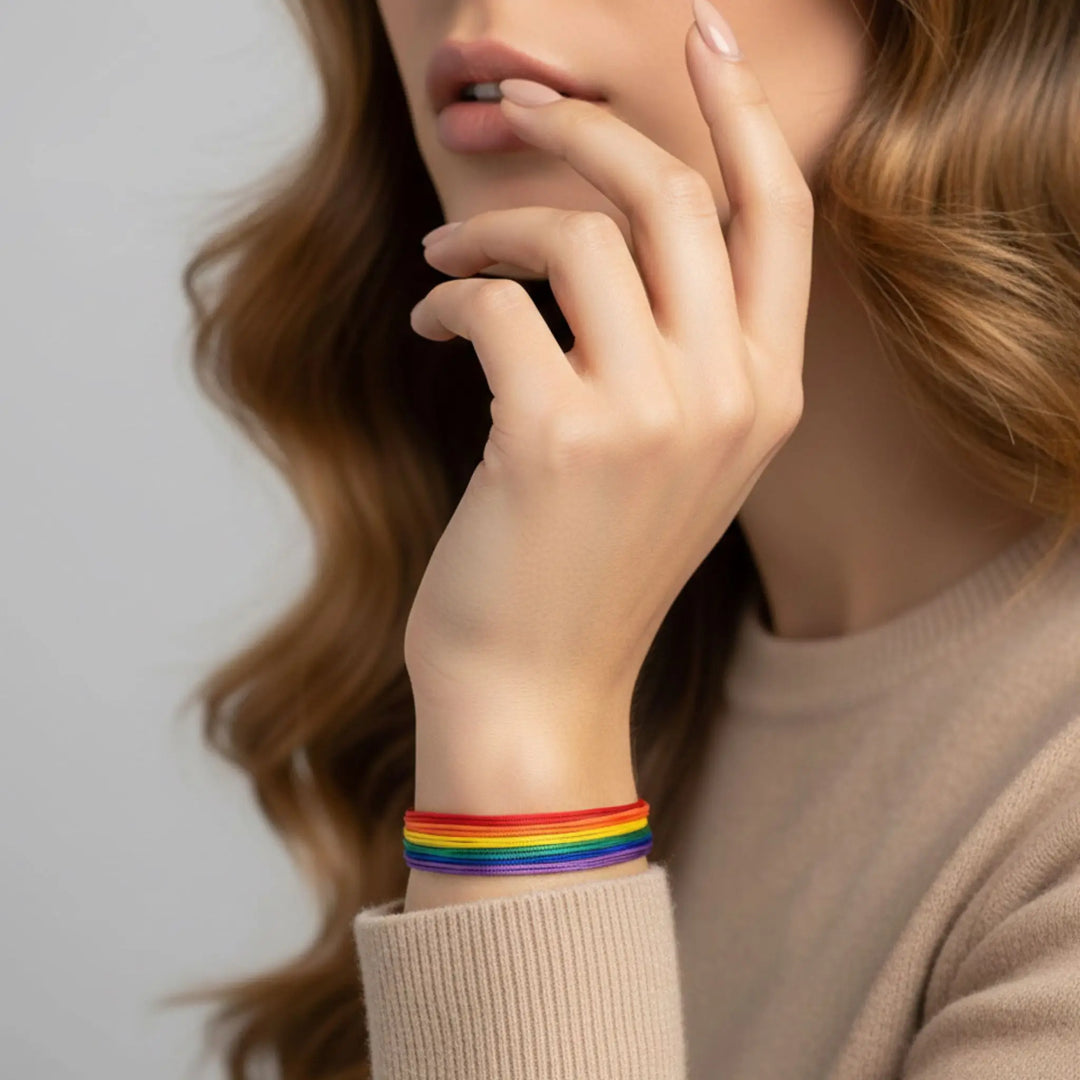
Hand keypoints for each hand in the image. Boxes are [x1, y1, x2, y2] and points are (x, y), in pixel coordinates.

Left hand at [404, 19, 812, 766]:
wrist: (540, 686)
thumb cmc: (590, 564)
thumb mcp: (676, 456)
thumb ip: (683, 350)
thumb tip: (617, 228)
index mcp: (769, 394)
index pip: (781, 215)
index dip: (743, 114)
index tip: (705, 38)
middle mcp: (731, 396)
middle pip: (674, 195)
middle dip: (585, 133)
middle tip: (515, 110)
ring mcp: (652, 416)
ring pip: (576, 234)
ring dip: (492, 224)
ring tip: (447, 253)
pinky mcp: (558, 436)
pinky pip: (494, 302)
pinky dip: (449, 294)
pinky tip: (429, 323)